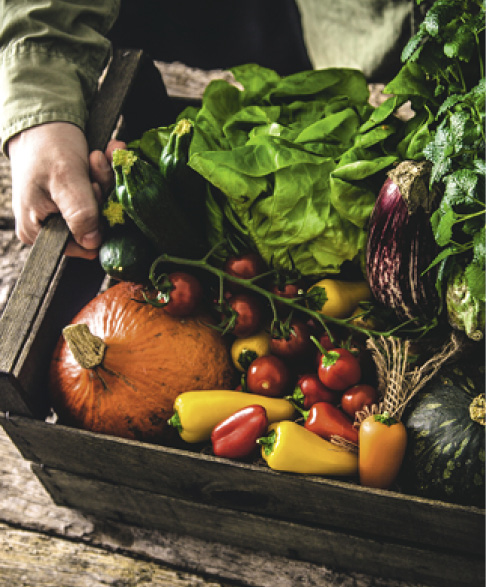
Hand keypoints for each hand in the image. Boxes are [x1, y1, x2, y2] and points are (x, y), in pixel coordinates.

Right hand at [8, 122, 121, 258]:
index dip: (96, 219)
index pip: (82, 245)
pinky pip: (100, 195)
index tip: (95, 188)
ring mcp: (64, 214)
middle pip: (94, 225)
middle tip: (95, 163)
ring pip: (101, 209)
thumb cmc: (46, 146)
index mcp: (38, 231)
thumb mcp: (65, 178)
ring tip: (97, 155)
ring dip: (105, 179)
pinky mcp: (76, 201)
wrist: (43, 119)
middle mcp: (49, 227)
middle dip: (101, 192)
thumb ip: (79, 213)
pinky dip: (105, 175)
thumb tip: (92, 243)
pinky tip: (104, 154)